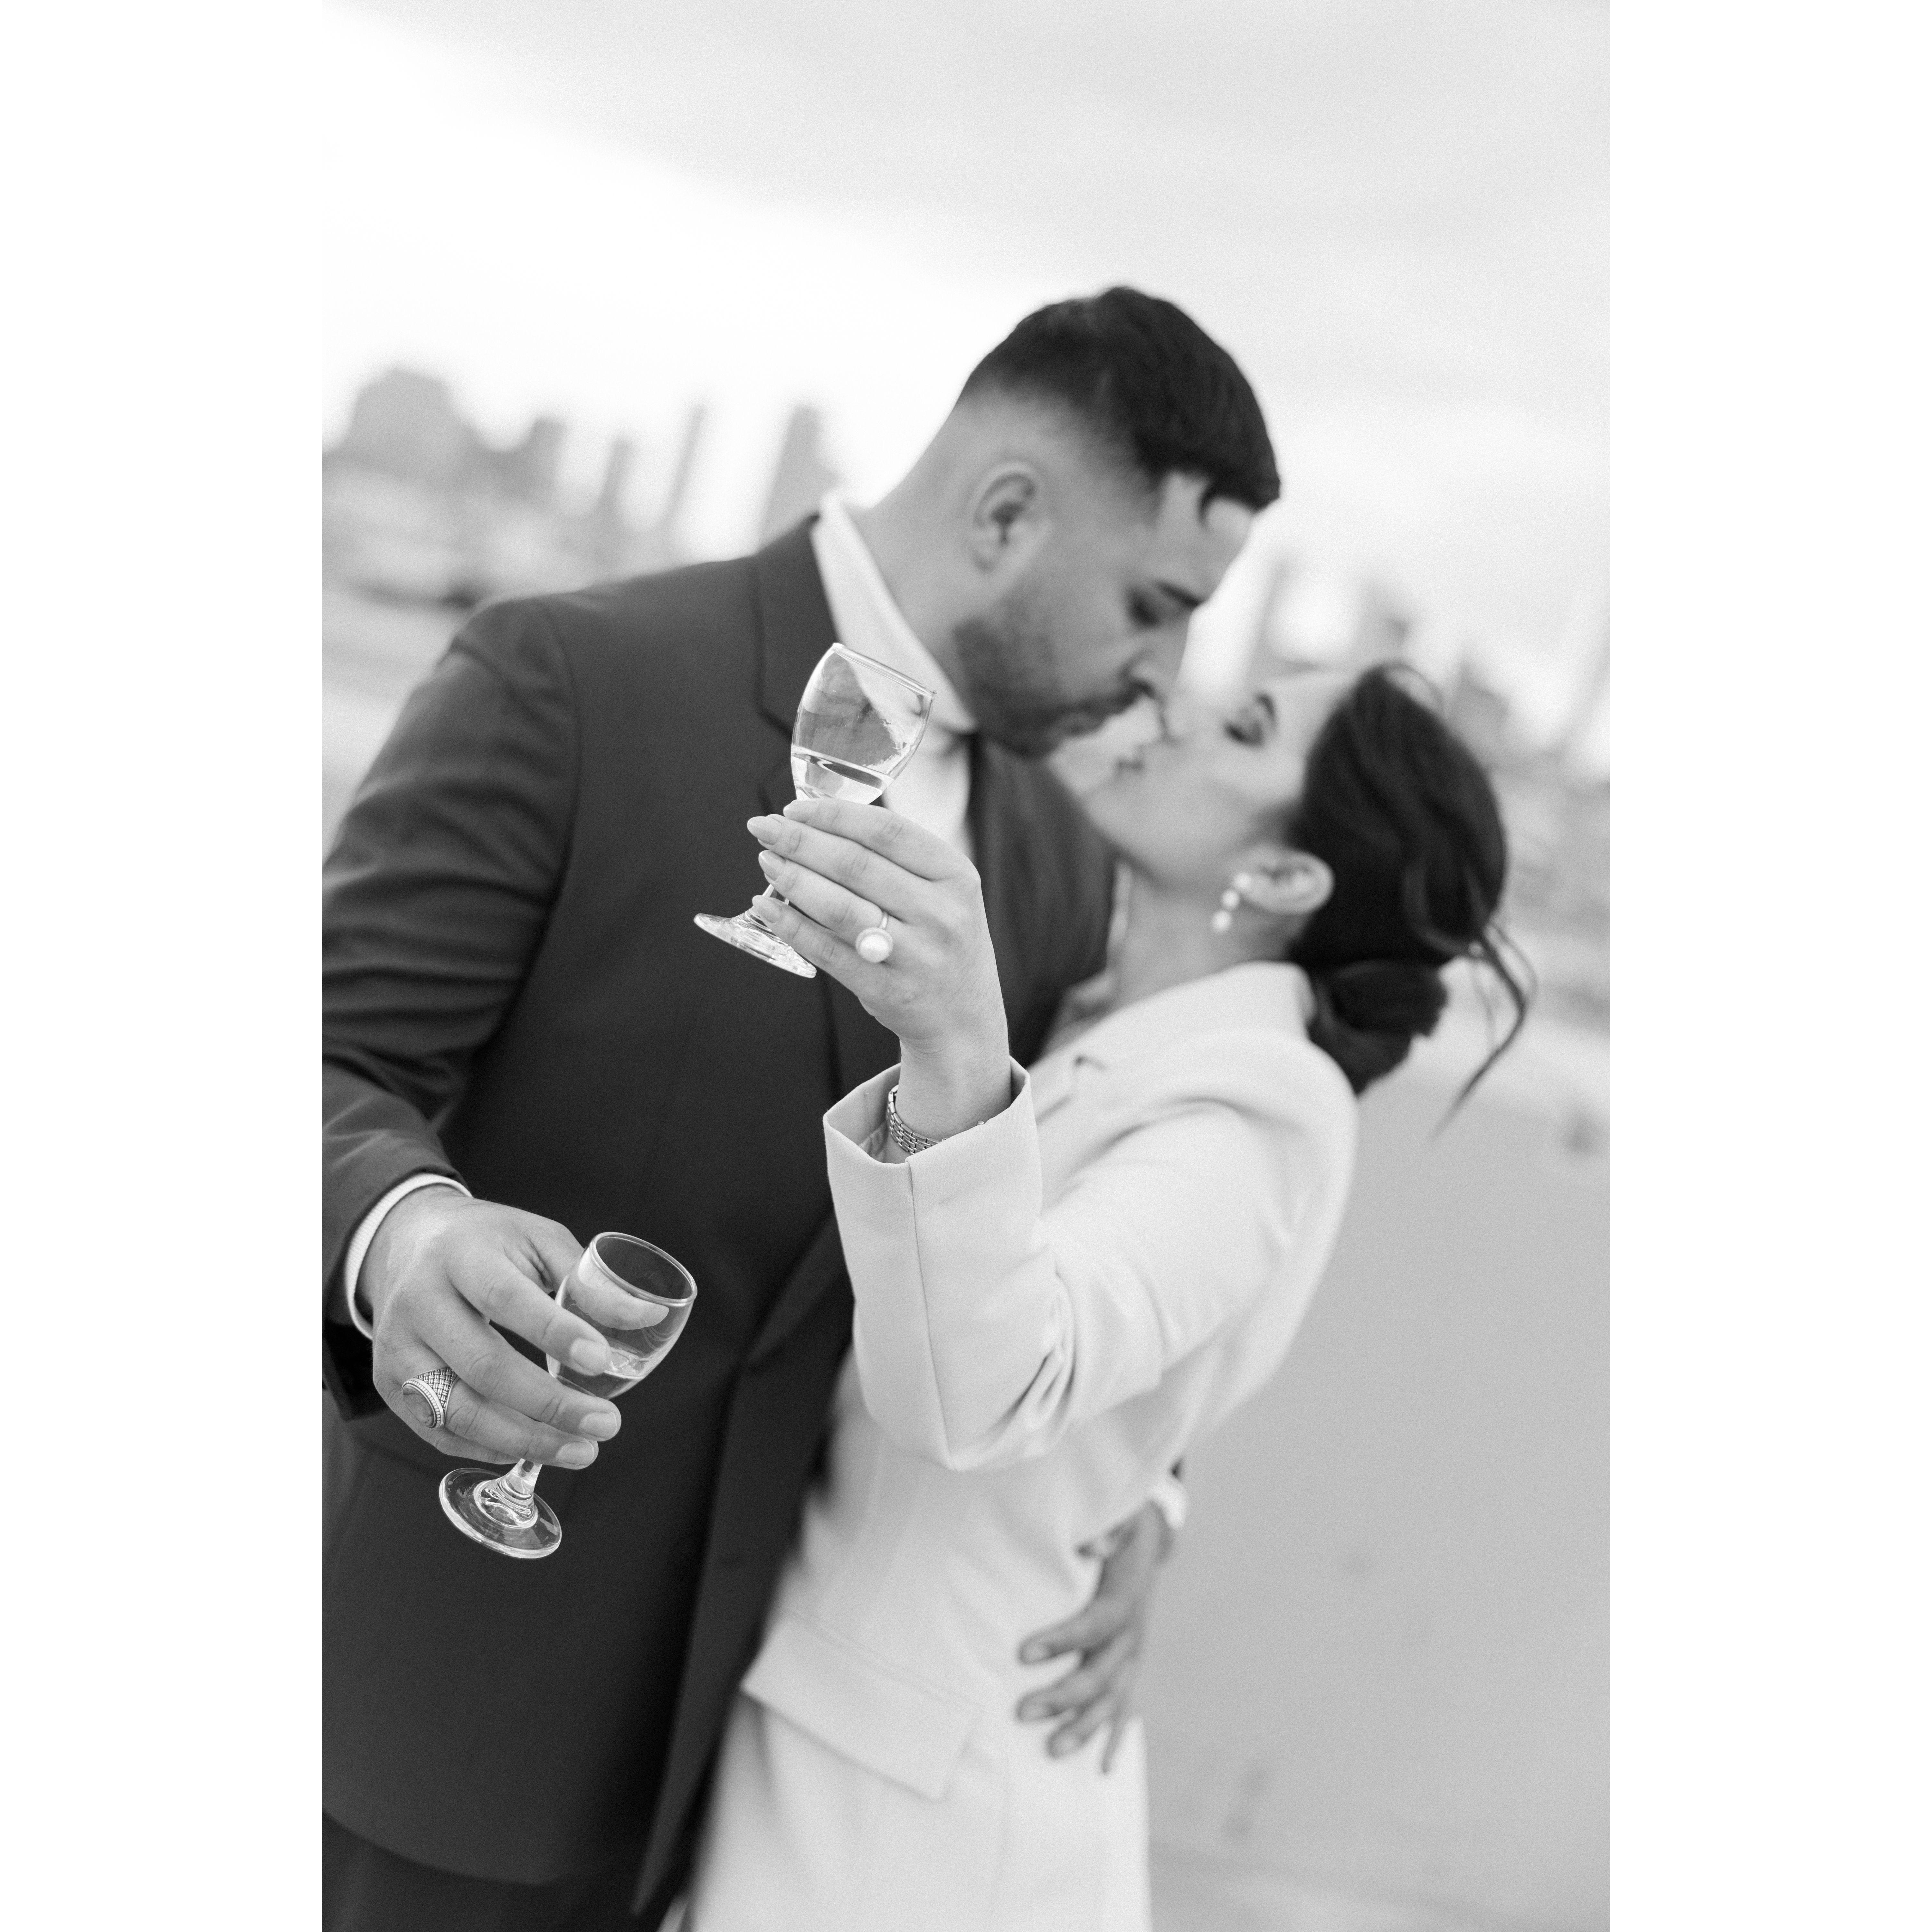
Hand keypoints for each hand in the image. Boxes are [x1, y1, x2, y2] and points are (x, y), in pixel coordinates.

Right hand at [362, 1187, 627, 1467]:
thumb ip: (586, 1279)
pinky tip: (536, 1449)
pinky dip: (491, 1448)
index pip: (504, 1298)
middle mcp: (419, 1304)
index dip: (555, 1332)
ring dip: (526, 1440)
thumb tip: (646, 1317)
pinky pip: (441, 1431)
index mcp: (459, 1257)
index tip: (602, 1359)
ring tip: (582, 1450)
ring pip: (459, 1411)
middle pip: (483, 1366)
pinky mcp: (390, 1385)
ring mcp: (398, 1350)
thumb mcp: (536, 1238)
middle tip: (607, 1423)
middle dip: (550, 1405)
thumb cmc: (485, 1242)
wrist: (408, 1244)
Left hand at [747, 797, 1009, 1133]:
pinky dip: (793, 927)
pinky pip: (830, 953)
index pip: (887, 831)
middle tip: (764, 827)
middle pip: (857, 865)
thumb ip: (895, 860)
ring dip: (794, 880)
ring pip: (841, 908)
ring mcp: (917, 956)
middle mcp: (941, 914)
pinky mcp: (889, 991)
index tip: (795, 807)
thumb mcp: (941, 893)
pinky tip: (767, 909)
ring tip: (767, 862)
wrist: (964, 1020)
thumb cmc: (940, 943)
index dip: (834, 815)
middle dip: (801, 841)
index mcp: (955, 876)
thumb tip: (818, 825)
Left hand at [1014, 1499, 1171, 1771]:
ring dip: (1084, 1727)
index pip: (1095, 1623)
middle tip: (1021, 1711)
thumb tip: (1092, 1542)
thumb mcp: (1119, 1515)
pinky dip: (1115, 1736)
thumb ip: (1106, 1527)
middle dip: (1062, 1696)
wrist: (1147, 1538)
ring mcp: (1134, 1654)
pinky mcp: (1131, 1665)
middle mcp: (1133, 1634)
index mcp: (1126, 1597)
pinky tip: (1104, 1769)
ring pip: (1113, 1700)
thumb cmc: (1121, 1524)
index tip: (1022, 1654)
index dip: (1062, 1640)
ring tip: (1051, 1751)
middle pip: (1101, 1673)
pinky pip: (1126, 1707)